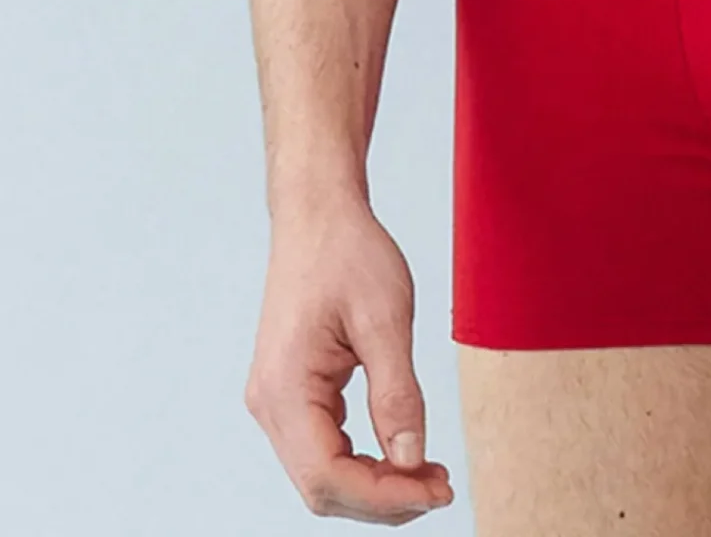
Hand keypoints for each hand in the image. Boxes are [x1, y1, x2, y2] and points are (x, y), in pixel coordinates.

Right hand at [245, 196, 454, 520]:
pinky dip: (360, 463)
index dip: (385, 496)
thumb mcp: (386, 318)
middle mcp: (269, 404)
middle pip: (322, 488)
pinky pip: (321, 449)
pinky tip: (398, 452)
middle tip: (441, 486)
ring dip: (373, 486)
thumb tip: (412, 461)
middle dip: (384, 499)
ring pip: (320, 476)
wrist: (318, 212)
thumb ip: (397, 394)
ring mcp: (275, 400)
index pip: (328, 477)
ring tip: (428, 474)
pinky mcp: (289, 392)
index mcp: (285, 388)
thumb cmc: (347, 251)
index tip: (437, 490)